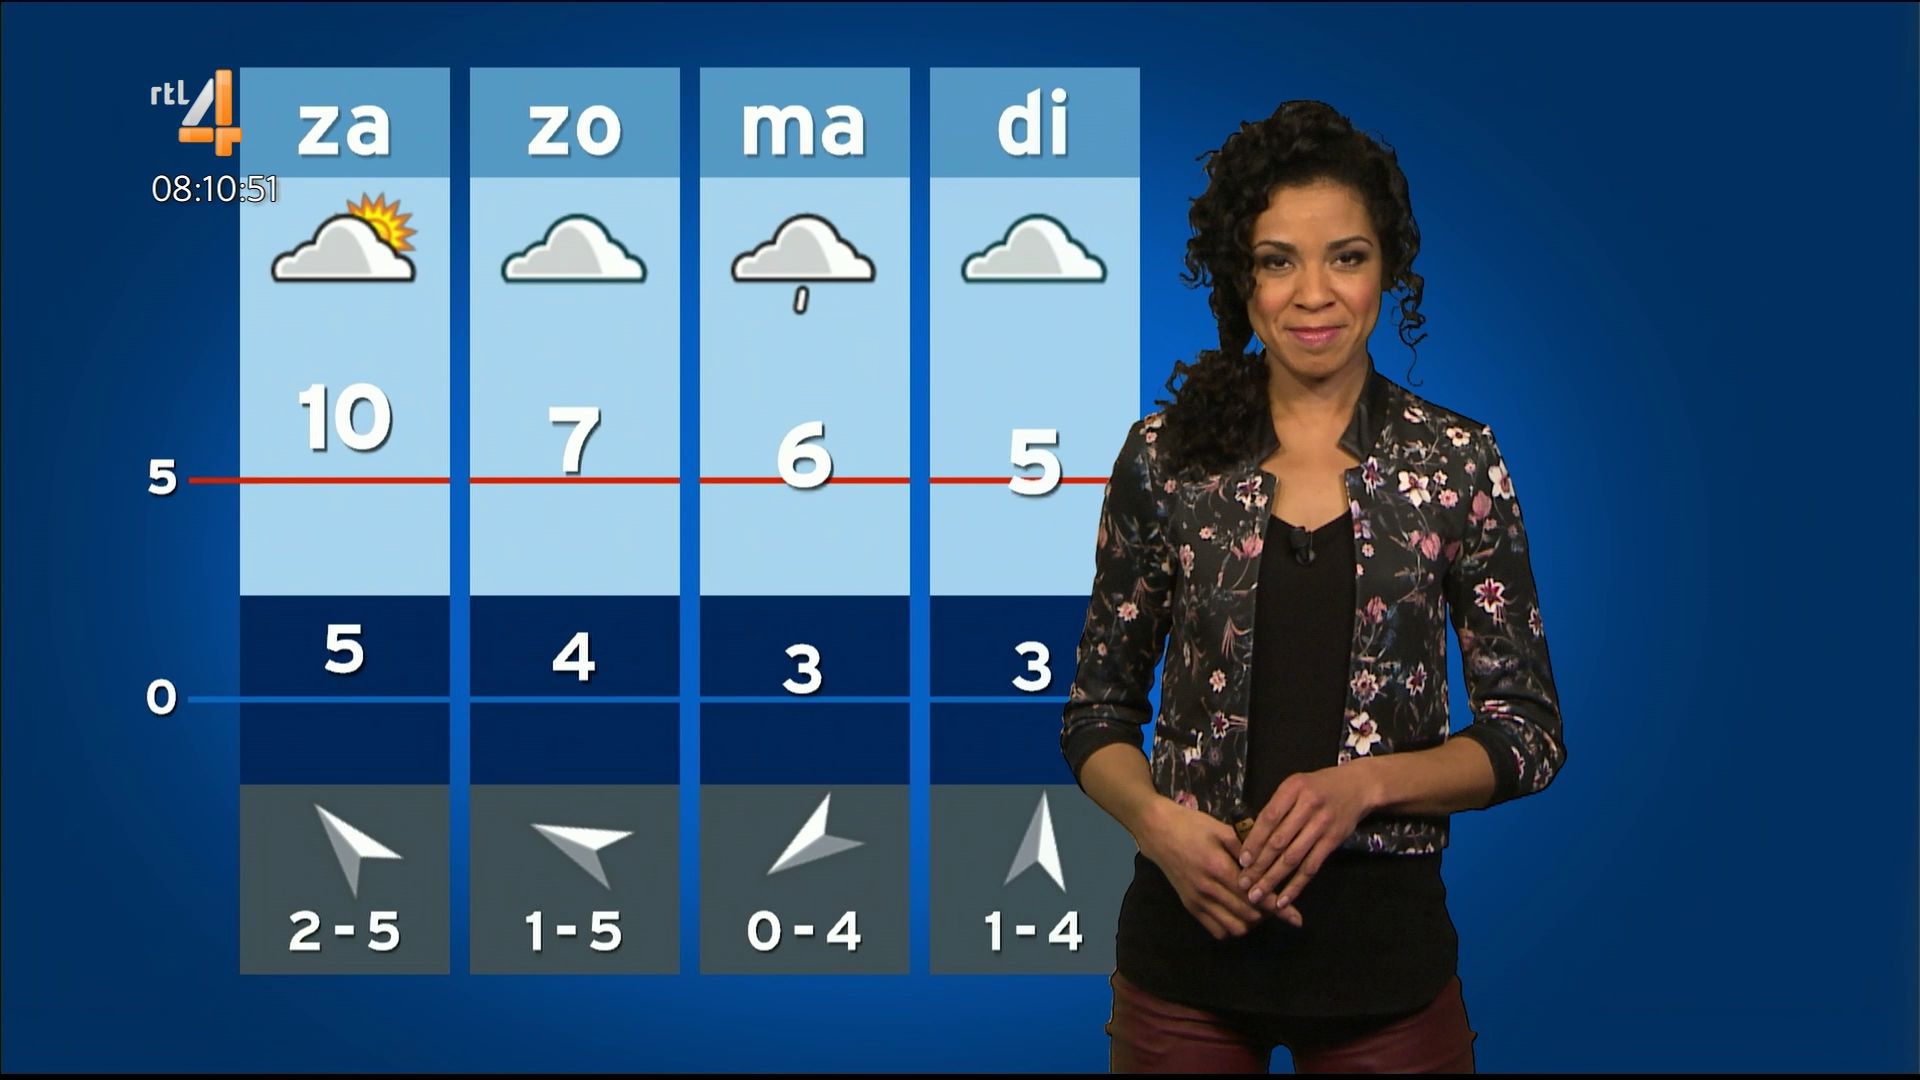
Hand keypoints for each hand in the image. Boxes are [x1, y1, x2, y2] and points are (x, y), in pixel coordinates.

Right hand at [1134, 800, 1272, 939]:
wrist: (1157, 832)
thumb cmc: (1191, 825)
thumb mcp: (1221, 829)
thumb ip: (1245, 848)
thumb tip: (1269, 862)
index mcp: (1219, 867)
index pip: (1255, 896)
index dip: (1278, 908)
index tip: (1295, 918)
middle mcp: (1208, 889)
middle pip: (1248, 915)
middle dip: (1267, 915)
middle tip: (1277, 905)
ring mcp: (1198, 900)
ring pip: (1234, 927)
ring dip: (1250, 923)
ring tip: (1257, 909)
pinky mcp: (1190, 906)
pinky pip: (1216, 930)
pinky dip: (1232, 928)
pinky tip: (1238, 914)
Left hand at [1236, 765, 1379, 920]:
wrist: (1357, 786)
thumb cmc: (1318, 787)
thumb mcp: (1295, 786)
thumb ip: (1276, 808)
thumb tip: (1251, 840)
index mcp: (1292, 789)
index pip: (1268, 818)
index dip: (1254, 841)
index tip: (1242, 861)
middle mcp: (1308, 806)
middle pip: (1279, 841)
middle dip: (1259, 866)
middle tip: (1244, 884)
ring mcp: (1322, 825)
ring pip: (1293, 858)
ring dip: (1273, 879)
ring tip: (1257, 895)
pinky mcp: (1333, 841)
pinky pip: (1311, 867)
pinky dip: (1296, 885)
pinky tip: (1283, 899)